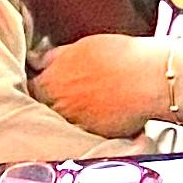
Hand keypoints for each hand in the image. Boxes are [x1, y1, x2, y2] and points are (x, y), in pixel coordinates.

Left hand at [29, 34, 167, 135]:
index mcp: (50, 82)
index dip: (40, 84)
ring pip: (64, 121)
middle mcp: (58, 106)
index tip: (47, 81)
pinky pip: (84, 132)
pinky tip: (103, 112)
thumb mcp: (82, 45)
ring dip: (71, 113)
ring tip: (88, 102)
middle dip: (53, 100)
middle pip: (44, 107)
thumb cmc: (121, 57)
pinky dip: (90, 124)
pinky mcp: (94, 137)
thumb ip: (57, 56)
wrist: (150, 78)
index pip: (32, 88)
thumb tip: (42, 59)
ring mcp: (74, 124)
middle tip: (71, 91)